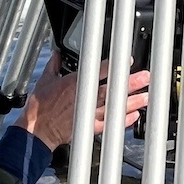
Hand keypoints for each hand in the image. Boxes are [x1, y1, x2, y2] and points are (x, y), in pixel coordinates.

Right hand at [17, 54, 150, 150]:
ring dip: (132, 102)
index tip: (128, 60)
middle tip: (146, 77)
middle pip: (112, 89)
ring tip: (146, 97)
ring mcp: (89, 114)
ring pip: (115, 107)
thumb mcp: (45, 80)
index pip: (99, 71)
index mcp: (75, 84)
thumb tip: (57, 54)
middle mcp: (86, 98)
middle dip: (131, 83)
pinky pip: (110, 124)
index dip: (115, 65)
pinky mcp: (90, 128)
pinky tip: (134, 116)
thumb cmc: (40, 107)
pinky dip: (123, 120)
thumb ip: (54, 65)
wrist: (37, 130)